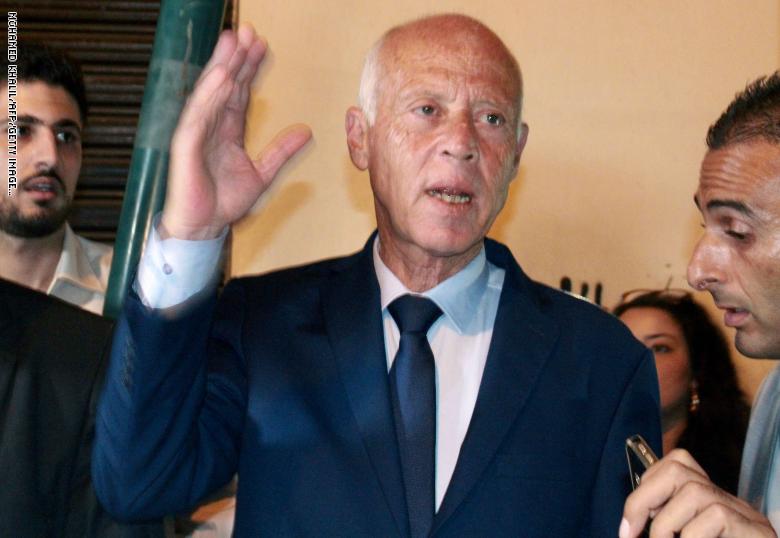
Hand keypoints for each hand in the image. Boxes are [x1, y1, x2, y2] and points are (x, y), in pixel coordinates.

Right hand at [162, 24, 312, 239]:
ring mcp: (196, 133)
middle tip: (249, 31)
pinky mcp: (185, 145)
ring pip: (210, 93)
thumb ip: (281, 151)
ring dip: (222, 66)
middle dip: (236, 58)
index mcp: (228, 130)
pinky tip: (220, 76)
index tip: (263, 46)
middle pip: (225, 85)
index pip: (240, 92)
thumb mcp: (262, 173)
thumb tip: (306, 131)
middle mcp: (211, 126)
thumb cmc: (225, 202)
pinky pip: (197, 116)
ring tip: (234, 41)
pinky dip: (208, 95)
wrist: (205, 227)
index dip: (250, 69)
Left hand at [620, 449, 775, 536]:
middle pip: (678, 468)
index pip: (675, 463)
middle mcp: (728, 499)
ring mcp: (745, 514)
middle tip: (630, 533)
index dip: (645, 486)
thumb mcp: (686, 534)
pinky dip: (691, 536)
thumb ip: (668, 525)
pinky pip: (716, 516)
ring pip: (694, 492)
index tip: (627, 525)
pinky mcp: (756, 530)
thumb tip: (630, 525)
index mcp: (710, 499)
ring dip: (665, 525)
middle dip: (643, 498)